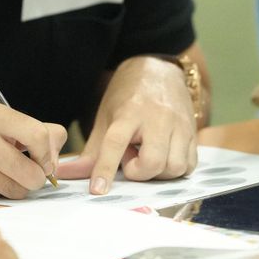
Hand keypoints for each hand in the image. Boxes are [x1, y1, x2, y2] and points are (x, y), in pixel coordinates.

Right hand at [0, 103, 66, 198]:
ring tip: (1, 176)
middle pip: (33, 171)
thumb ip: (28, 129)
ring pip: (17, 190)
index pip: (41, 136)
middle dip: (35, 179)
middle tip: (25, 175)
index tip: (43, 162)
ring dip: (16, 189)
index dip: (48, 155)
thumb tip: (58, 147)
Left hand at [57, 56, 196, 193]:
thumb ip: (91, 151)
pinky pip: (189, 165)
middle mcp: (158, 118)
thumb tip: (64, 173)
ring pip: (175, 167)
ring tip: (147, 155)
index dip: (105, 169)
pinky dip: (174, 169)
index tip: (98, 189)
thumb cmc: (128, 95)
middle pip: (152, 162)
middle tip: (130, 158)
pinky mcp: (194, 132)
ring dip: (158, 173)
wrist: (159, 69)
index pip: (116, 143)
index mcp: (130, 112)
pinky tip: (163, 157)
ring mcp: (180, 125)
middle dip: (138, 172)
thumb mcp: (106, 117)